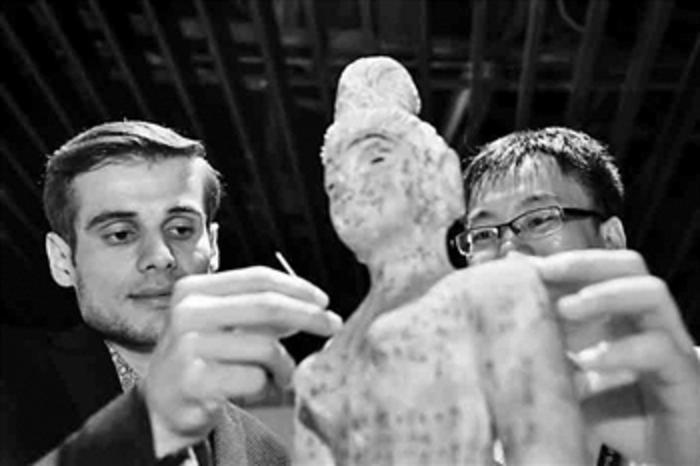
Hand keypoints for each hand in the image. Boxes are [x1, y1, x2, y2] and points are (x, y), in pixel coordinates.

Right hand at [141, 266, 341, 457]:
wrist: (162, 404)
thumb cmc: (201, 358)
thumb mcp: (223, 324)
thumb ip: (260, 311)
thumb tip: (312, 306)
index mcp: (194, 289)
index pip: (258, 278)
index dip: (297, 287)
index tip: (324, 300)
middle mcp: (188, 312)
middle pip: (267, 306)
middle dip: (309, 316)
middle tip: (333, 325)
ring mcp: (188, 346)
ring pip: (265, 347)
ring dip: (285, 364)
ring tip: (283, 374)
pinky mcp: (194, 381)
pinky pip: (255, 378)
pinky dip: (266, 385)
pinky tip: (255, 387)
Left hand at [531, 249, 699, 464]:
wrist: (663, 462)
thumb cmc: (618, 420)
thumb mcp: (569, 383)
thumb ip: (544, 352)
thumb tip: (503, 325)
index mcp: (619, 317)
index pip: (595, 271)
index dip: (559, 264)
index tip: (520, 266)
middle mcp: (646, 323)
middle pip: (628, 266)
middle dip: (584, 263)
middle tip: (544, 272)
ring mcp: (669, 345)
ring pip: (651, 294)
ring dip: (604, 293)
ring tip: (564, 308)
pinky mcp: (683, 377)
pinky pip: (659, 349)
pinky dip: (621, 350)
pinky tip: (589, 361)